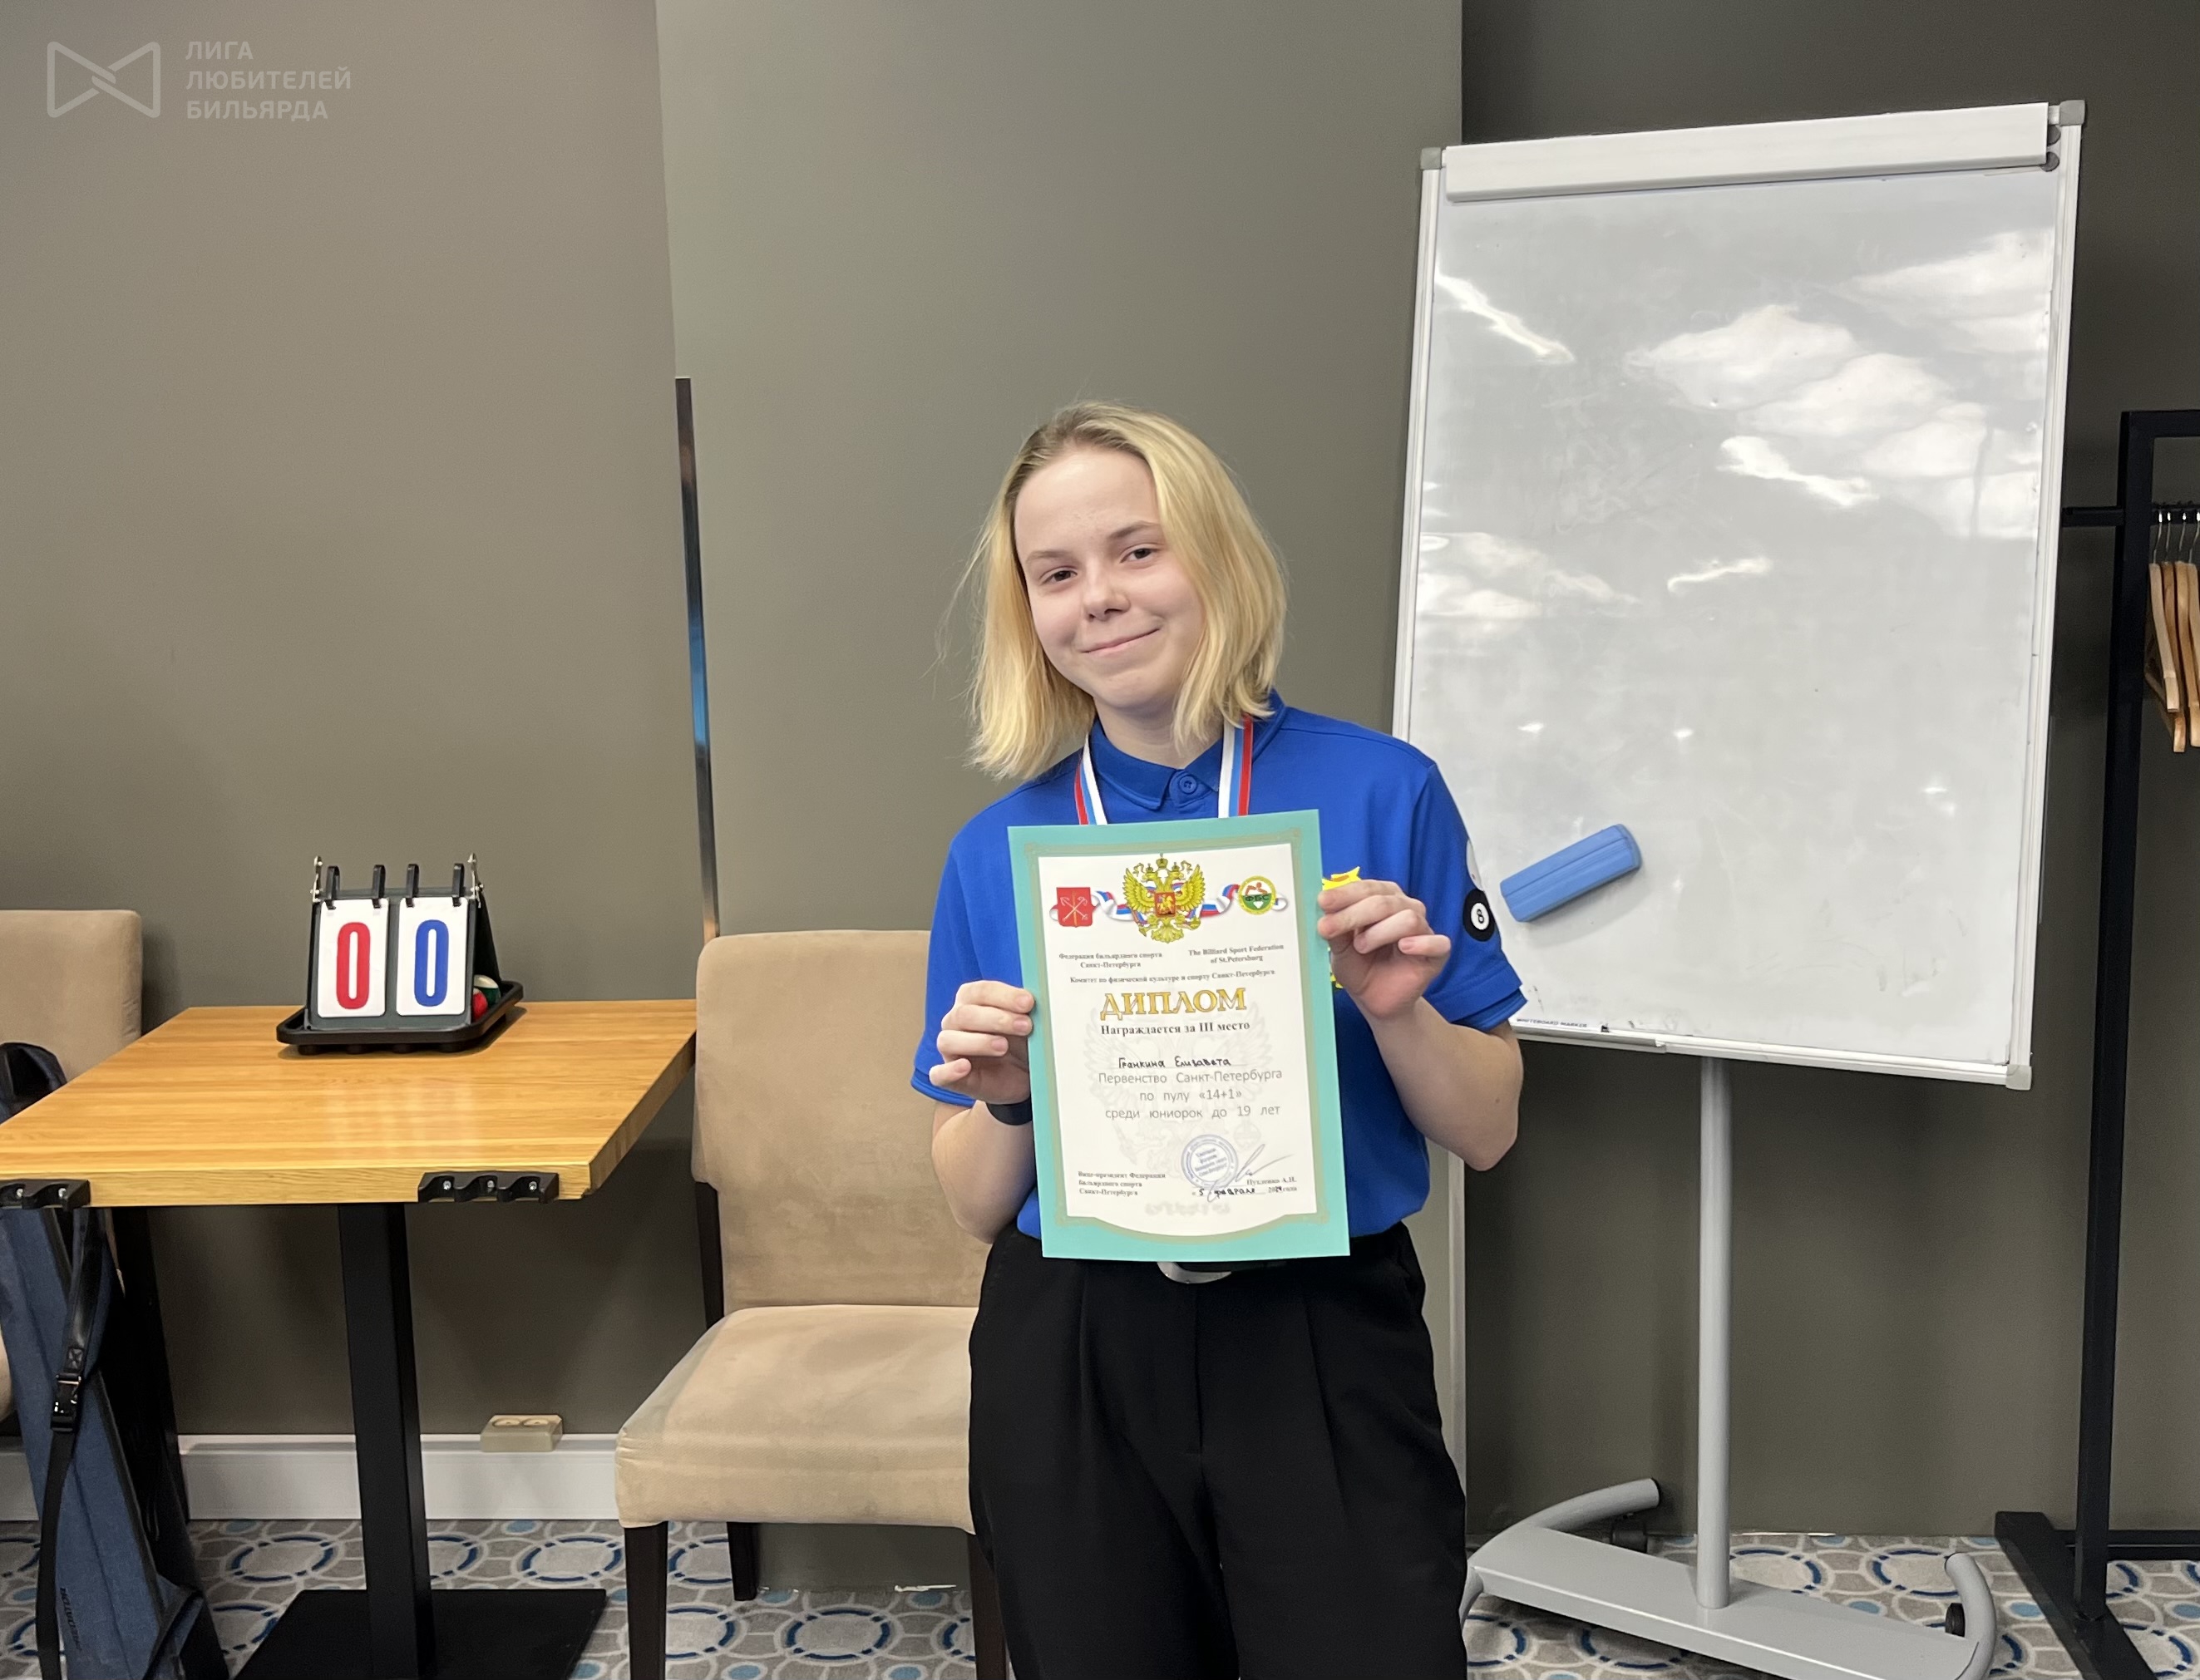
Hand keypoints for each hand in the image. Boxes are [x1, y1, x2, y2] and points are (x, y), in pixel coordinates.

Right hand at [929, 980, 1033, 1108]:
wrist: (1024, 1076)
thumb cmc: (1021, 1041)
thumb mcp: (1028, 1023)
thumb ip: (1027, 1010)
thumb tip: (1035, 1000)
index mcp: (971, 1000)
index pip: (980, 991)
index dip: (1004, 996)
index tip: (1028, 1003)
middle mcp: (955, 1021)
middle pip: (965, 1014)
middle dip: (997, 1019)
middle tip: (1025, 1026)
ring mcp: (950, 1050)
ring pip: (948, 1040)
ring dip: (978, 1042)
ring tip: (1003, 1047)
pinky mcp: (950, 1077)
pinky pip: (938, 1074)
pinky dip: (949, 1071)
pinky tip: (965, 1067)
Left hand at [1316, 878, 1450, 1023]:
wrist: (1375, 1000)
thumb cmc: (1360, 967)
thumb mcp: (1339, 948)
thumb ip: (1336, 928)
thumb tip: (1325, 910)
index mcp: (1384, 898)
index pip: (1367, 888)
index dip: (1345, 894)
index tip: (1322, 902)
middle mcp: (1406, 908)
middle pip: (1384, 902)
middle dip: (1353, 914)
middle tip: (1328, 928)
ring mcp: (1424, 930)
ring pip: (1408, 918)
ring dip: (1379, 932)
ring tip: (1361, 947)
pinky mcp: (1438, 953)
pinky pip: (1438, 943)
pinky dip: (1421, 943)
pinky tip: (1404, 947)